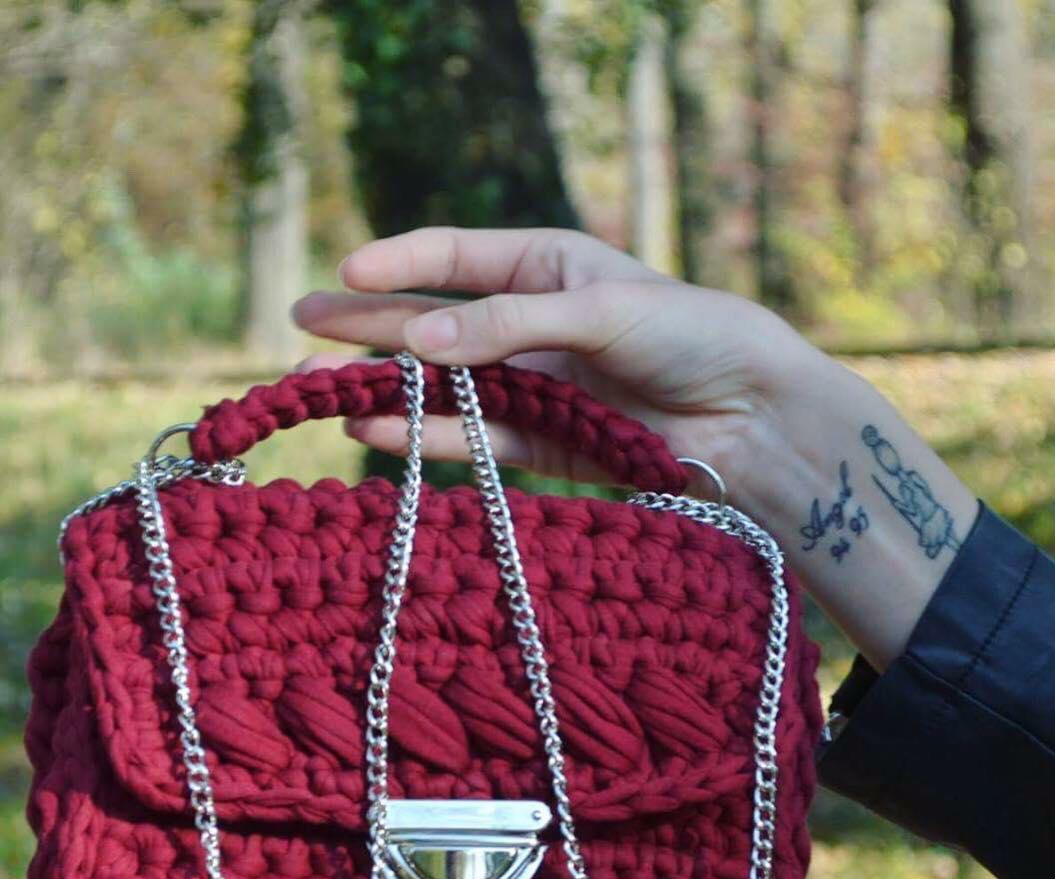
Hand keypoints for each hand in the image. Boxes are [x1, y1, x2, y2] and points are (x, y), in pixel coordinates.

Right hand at [292, 226, 827, 506]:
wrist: (753, 420)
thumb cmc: (693, 338)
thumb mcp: (601, 311)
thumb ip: (509, 326)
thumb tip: (419, 341)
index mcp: (549, 267)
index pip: (456, 257)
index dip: (399, 266)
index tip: (345, 276)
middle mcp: (532, 325)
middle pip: (434, 324)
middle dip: (368, 328)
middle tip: (301, 332)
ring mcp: (534, 387)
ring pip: (444, 385)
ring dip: (384, 386)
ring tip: (318, 388)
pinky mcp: (545, 445)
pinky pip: (473, 438)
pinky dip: (426, 435)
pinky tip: (375, 427)